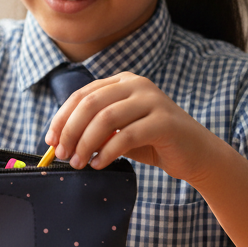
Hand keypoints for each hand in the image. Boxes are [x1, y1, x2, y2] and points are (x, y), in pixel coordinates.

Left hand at [45, 72, 214, 177]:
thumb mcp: (119, 132)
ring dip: (86, 143)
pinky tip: (99, 165)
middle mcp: (137, 84)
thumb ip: (95, 130)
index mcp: (123, 81)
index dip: (62, 118)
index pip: (82, 95)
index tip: (51, 141)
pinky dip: (107, 152)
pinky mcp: (164, 122)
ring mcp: (152, 100)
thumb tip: (60, 141)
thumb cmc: (153, 143)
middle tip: (62, 155)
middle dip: (70, 131)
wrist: (196, 154)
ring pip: (105, 119)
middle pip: (90, 104)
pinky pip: (126, 136)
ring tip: (78, 163)